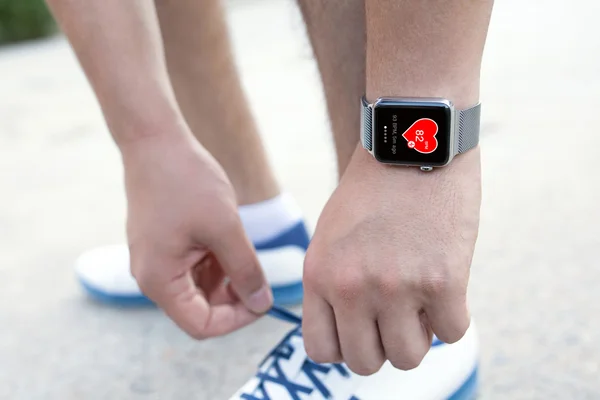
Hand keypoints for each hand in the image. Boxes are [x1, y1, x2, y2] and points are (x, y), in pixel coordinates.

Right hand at [120, 126, 272, 337]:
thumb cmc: (186, 181)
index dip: (237, 320)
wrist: (156, 141)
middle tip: (260, 275)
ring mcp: (157, 262)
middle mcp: (153, 277)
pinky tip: (228, 239)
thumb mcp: (226, 228)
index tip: (263, 300)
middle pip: (201, 310)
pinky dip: (217, 263)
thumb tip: (262, 305)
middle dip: (235, 298)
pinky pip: (194, 269)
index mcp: (160, 280)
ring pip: (201, 289)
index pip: (202, 326)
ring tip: (241, 247)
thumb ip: (245, 271)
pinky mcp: (164, 247)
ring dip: (228, 278)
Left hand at [302, 146, 480, 374]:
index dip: (344, 346)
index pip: (321, 350)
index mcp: (320, 274)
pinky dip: (450, 318)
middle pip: (365, 363)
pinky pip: (451, 333)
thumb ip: (333, 283)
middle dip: (382, 346)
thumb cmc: (372, 187)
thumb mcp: (331, 234)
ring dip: (417, 337)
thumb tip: (350, 328)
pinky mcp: (443, 280)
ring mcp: (397, 287)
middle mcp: (352, 287)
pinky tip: (446, 290)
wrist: (412, 141)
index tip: (361, 330)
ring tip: (420, 302)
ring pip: (408, 358)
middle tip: (396, 318)